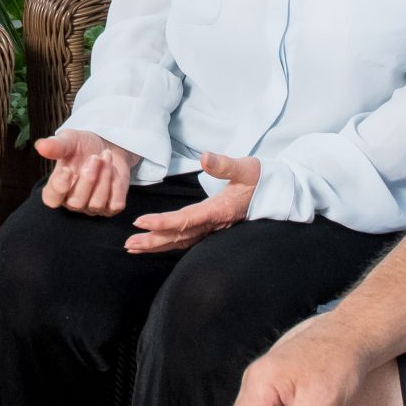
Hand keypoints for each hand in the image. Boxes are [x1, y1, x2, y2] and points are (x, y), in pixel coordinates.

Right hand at [37, 128, 140, 215]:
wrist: (107, 146)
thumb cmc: (83, 145)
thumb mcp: (68, 140)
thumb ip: (55, 146)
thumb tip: (40, 146)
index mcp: (56, 187)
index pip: (51, 199)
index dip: (59, 187)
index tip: (67, 169)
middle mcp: (72, 201)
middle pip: (76, 203)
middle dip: (88, 179)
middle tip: (95, 157)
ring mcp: (92, 207)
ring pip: (96, 204)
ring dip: (104, 178)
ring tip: (106, 156)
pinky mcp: (111, 207)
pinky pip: (115, 204)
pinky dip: (116, 185)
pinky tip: (113, 170)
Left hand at [126, 152, 257, 252]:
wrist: (276, 193)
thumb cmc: (260, 179)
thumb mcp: (246, 168)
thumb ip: (225, 164)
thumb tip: (205, 157)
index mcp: (218, 210)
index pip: (186, 219)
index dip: (163, 222)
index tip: (141, 222)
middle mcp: (213, 224)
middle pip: (179, 236)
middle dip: (153, 241)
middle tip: (129, 244)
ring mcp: (213, 229)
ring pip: (181, 241)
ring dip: (157, 245)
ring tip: (133, 248)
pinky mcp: (212, 228)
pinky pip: (186, 239)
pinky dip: (168, 243)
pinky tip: (155, 245)